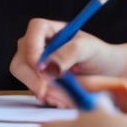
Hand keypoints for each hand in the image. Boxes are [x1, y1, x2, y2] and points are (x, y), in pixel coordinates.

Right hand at [10, 17, 126, 106]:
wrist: (106, 73)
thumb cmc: (98, 54)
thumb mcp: (88, 48)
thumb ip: (68, 53)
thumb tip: (47, 67)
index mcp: (47, 29)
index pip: (33, 33)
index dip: (33, 50)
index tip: (42, 70)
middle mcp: (36, 44)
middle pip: (21, 58)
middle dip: (32, 77)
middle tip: (46, 91)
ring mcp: (35, 63)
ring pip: (24, 76)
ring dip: (40, 89)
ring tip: (62, 96)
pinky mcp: (38, 80)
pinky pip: (33, 88)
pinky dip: (46, 96)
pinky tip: (61, 98)